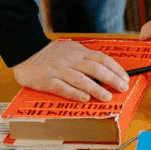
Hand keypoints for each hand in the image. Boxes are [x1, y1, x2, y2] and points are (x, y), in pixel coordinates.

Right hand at [12, 39, 129, 101]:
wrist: (26, 52)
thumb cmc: (50, 54)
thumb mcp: (70, 50)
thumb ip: (84, 58)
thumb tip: (104, 70)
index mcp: (78, 51)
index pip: (101, 59)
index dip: (115, 68)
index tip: (125, 78)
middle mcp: (70, 60)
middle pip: (95, 68)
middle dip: (111, 78)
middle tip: (122, 87)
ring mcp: (58, 70)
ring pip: (80, 79)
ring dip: (96, 88)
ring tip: (107, 96)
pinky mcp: (46, 80)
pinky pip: (62, 87)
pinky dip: (74, 93)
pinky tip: (84, 99)